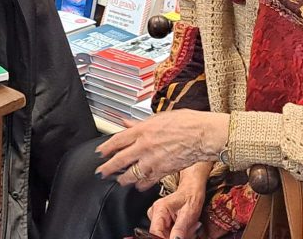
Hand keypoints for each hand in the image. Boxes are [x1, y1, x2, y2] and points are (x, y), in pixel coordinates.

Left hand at [95, 110, 228, 188]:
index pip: (117, 140)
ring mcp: (152, 160)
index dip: (106, 148)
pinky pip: (147, 181)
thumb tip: (127, 122)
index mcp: (142, 130)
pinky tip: (138, 185)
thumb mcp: (159, 117)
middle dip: (108, 168)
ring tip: (119, 180)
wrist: (202, 134)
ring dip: (123, 178)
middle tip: (101, 172)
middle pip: (120, 160)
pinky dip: (141, 184)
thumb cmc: (185, 122)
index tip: (100, 153)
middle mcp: (144, 145)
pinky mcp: (162, 171)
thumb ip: (140, 123)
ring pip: (131, 174)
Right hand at [147, 162, 209, 238]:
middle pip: (161, 235)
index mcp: (159, 209)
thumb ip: (180, 229)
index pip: (155, 232)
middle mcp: (155, 213)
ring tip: (189, 229)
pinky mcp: (161, 221)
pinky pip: (168, 234)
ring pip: (165, 235)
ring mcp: (157, 217)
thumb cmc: (191, 197)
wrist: (192, 190)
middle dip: (175, 237)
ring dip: (178, 237)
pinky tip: (185, 229)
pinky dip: (177, 235)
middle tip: (189, 232)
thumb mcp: (189, 214)